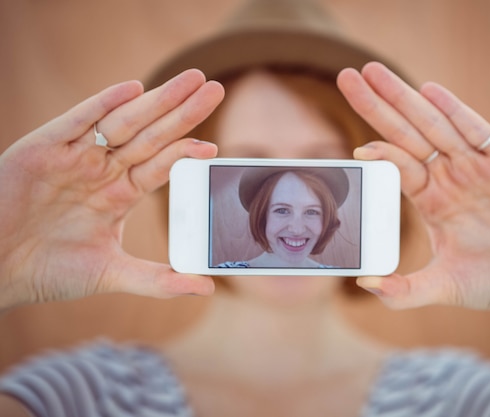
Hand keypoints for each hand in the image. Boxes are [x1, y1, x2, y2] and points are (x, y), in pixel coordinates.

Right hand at [0, 69, 223, 309]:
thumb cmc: (47, 272)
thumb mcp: (112, 274)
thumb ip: (159, 280)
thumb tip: (207, 289)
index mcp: (119, 193)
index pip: (161, 165)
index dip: (186, 152)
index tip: (214, 147)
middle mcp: (102, 169)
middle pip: (151, 135)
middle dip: (183, 112)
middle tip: (215, 88)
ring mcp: (75, 156)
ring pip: (124, 121)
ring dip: (158, 100)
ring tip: (192, 79)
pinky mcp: (44, 148)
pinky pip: (78, 120)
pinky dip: (104, 104)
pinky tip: (133, 89)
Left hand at [337, 62, 489, 312]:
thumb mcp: (445, 286)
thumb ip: (404, 292)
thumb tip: (363, 284)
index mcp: (433, 199)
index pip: (398, 165)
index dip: (378, 153)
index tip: (356, 150)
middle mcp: (451, 175)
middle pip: (407, 133)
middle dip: (378, 105)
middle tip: (349, 77)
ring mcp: (477, 165)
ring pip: (435, 124)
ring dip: (406, 98)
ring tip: (375, 72)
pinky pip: (477, 130)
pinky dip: (455, 110)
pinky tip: (430, 91)